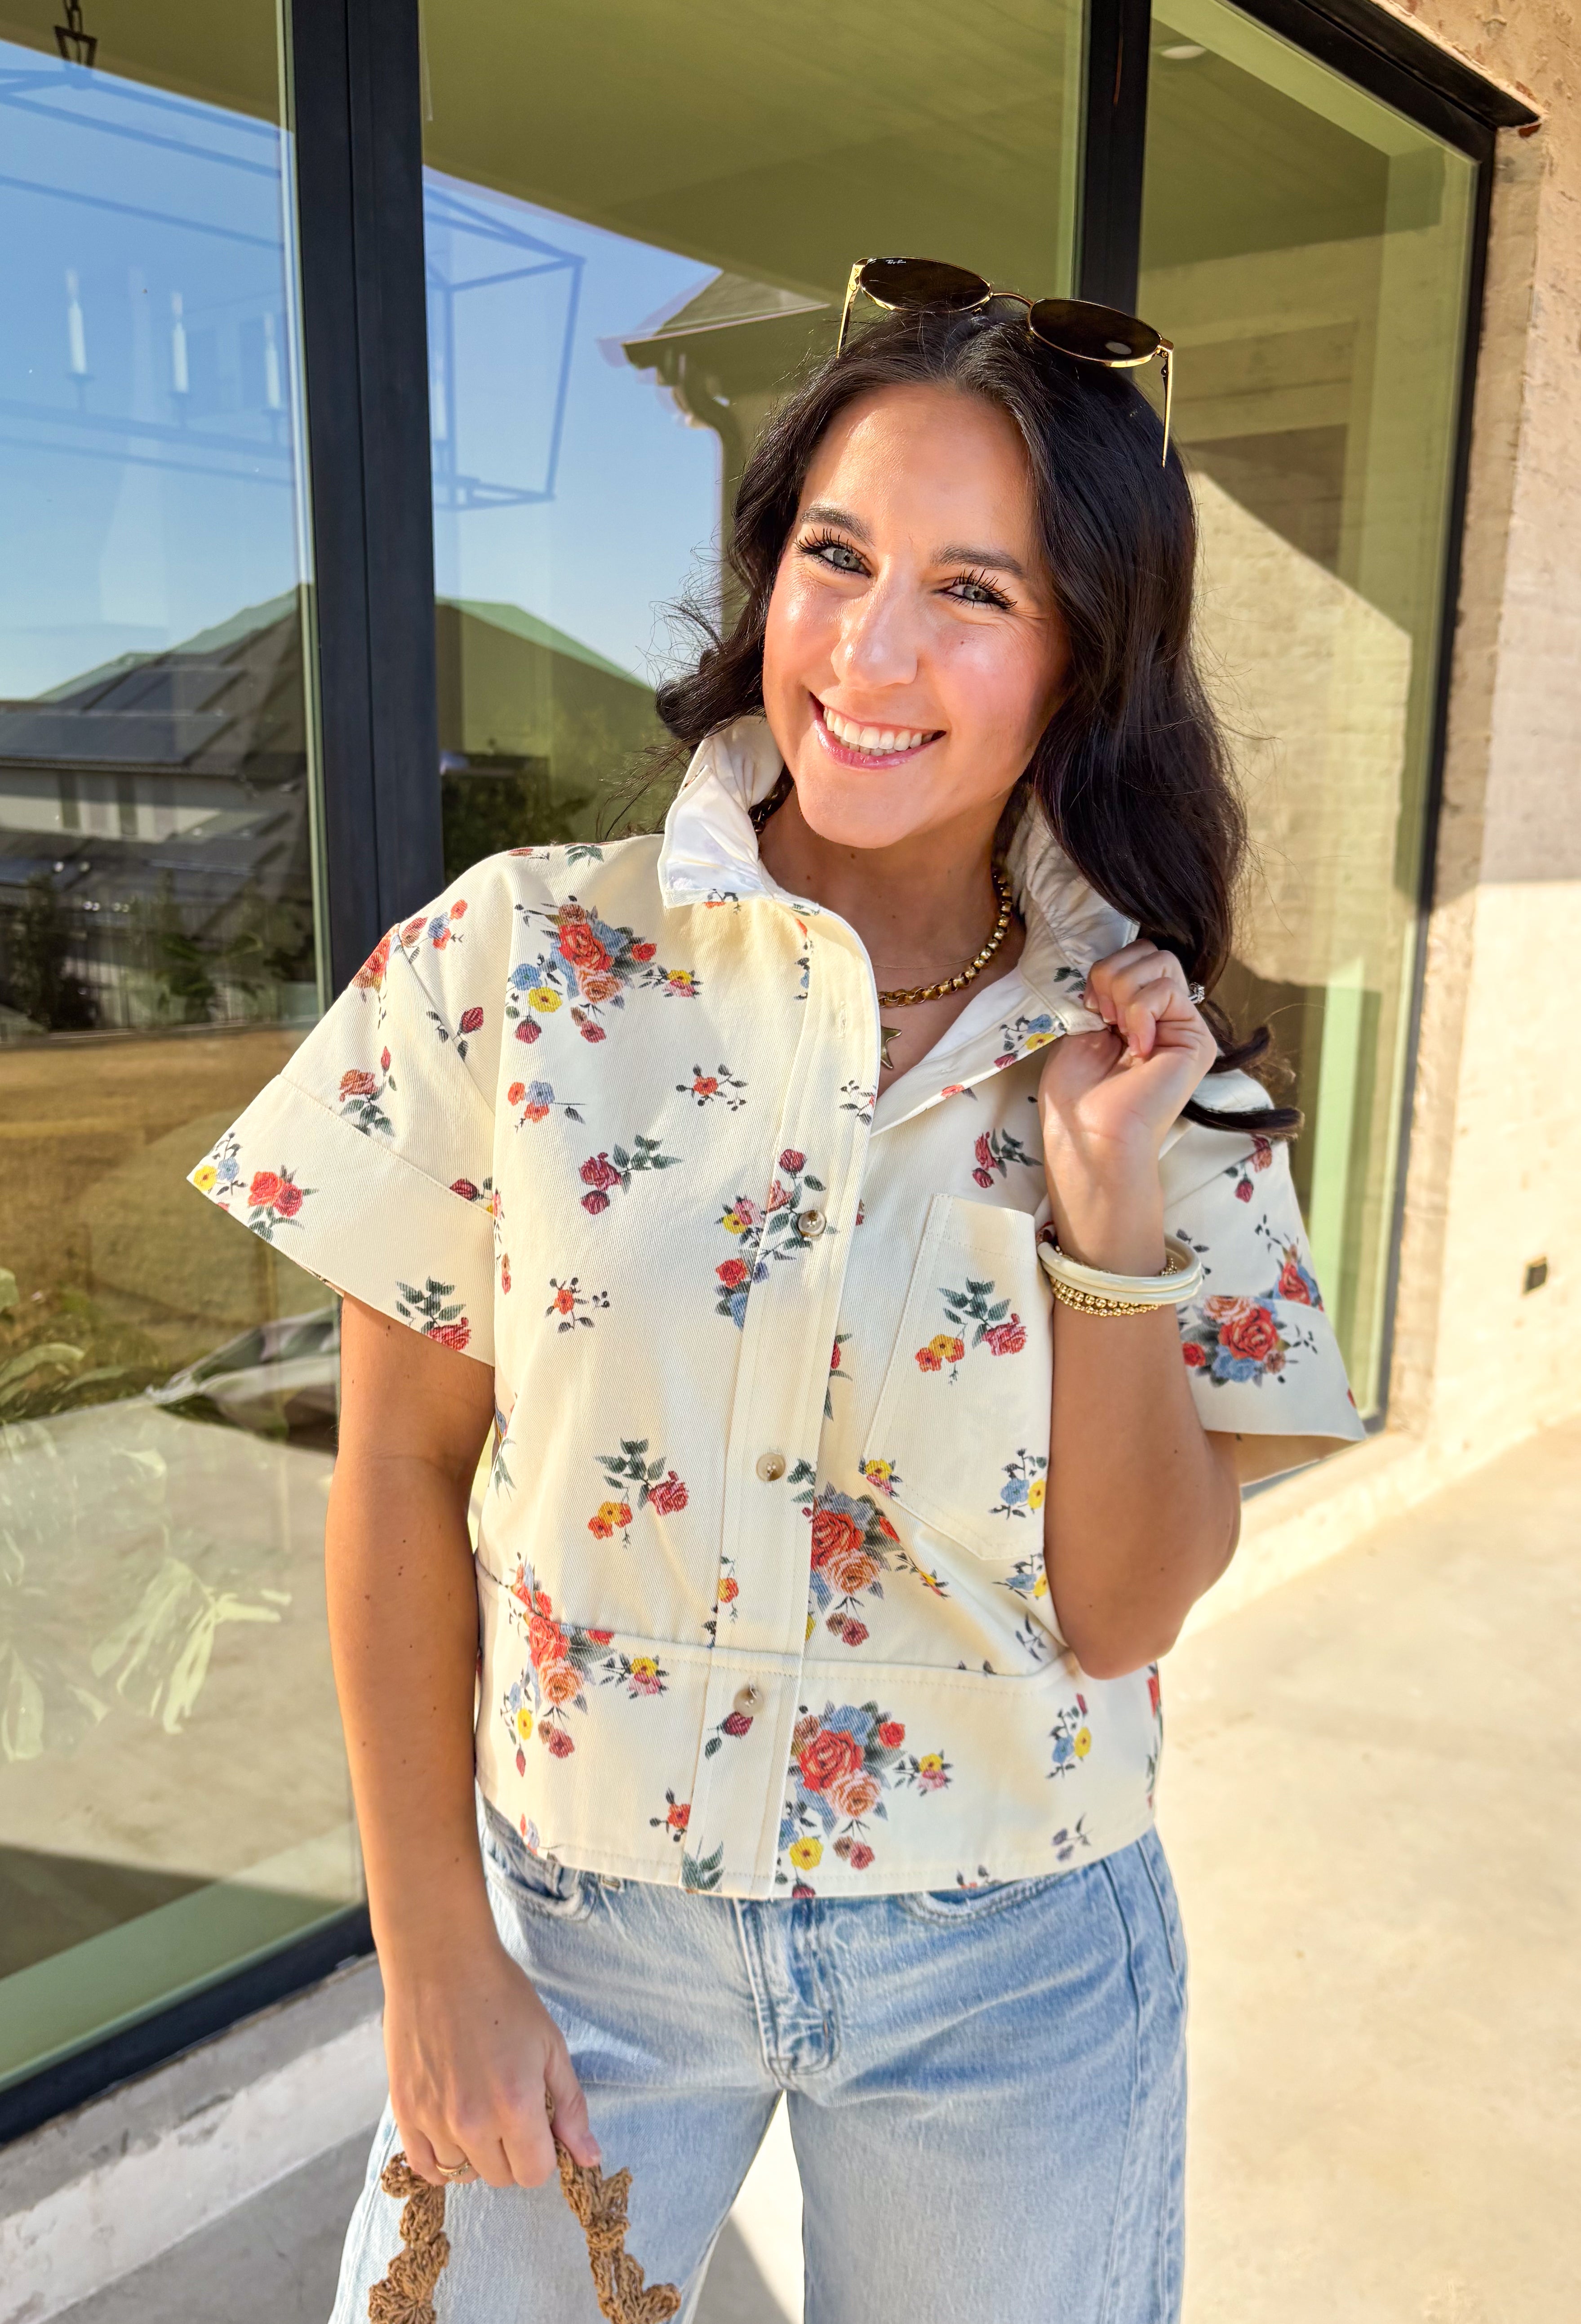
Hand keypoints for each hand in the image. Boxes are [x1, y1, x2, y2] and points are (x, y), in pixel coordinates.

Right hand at [382, 1926, 600, 2189]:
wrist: (442, 1962)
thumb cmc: (502, 1996)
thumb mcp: (551, 2046)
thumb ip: (571, 2107)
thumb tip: (589, 2158)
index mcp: (515, 2105)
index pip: (534, 2174)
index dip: (543, 2154)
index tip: (538, 2126)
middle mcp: (473, 2122)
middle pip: (500, 2177)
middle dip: (513, 2153)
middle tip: (510, 2112)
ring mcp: (434, 2119)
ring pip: (462, 2173)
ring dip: (477, 2154)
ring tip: (479, 2111)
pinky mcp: (404, 2110)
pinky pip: (424, 2166)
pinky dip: (440, 2160)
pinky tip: (450, 2132)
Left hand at [1037, 941, 1217, 1268]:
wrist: (1089, 1133)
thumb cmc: (1078, 1093)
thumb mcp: (1082, 1026)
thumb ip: (1103, 991)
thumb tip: (1113, 961)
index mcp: (1139, 1014)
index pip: (1136, 956)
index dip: (1106, 969)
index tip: (1086, 1005)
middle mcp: (1167, 1018)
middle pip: (1152, 951)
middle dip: (1113, 974)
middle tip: (1099, 1016)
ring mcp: (1184, 1028)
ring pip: (1162, 962)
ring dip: (1124, 991)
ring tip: (1115, 1030)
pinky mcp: (1197, 1041)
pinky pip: (1168, 990)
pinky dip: (1139, 1011)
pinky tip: (1135, 1047)